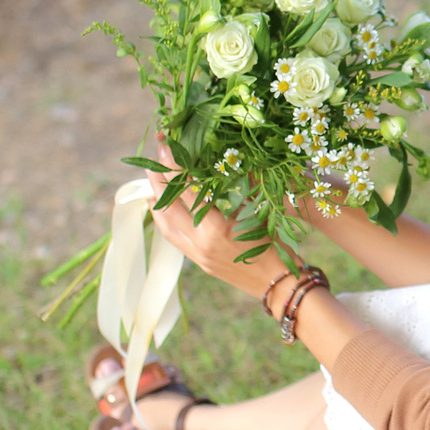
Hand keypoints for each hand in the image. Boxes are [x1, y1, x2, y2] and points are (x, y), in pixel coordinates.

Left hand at [146, 139, 285, 300]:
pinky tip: (164, 210)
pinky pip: (173, 238)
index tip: (164, 146)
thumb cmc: (276, 244)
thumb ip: (235, 190)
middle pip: (167, 208)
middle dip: (157, 181)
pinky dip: (165, 220)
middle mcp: (200, 243)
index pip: (186, 191)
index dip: (173, 166)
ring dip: (156, 203)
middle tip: (151, 160)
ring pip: (165, 226)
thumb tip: (221, 164)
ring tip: (151, 184)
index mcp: (216, 227)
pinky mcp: (199, 262)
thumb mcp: (257, 211)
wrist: (279, 284)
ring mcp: (197, 255)